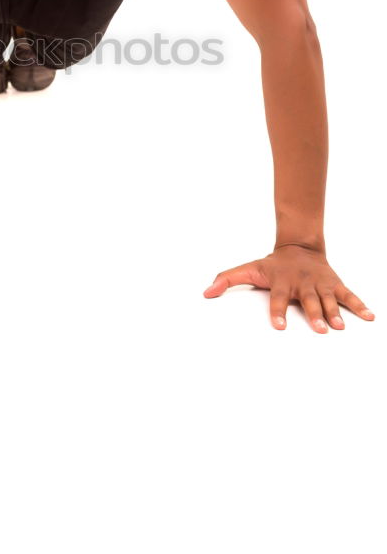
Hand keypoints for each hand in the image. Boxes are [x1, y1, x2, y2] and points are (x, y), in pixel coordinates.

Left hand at [202, 244, 375, 332]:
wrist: (299, 246)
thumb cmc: (272, 264)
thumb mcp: (249, 269)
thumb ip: (227, 280)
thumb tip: (206, 292)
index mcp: (281, 282)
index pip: (277, 299)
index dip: (277, 312)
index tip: (278, 326)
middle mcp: (301, 284)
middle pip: (307, 301)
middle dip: (313, 315)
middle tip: (321, 329)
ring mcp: (319, 284)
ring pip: (328, 299)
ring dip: (335, 312)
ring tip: (339, 326)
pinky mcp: (334, 284)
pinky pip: (348, 295)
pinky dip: (359, 305)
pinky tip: (370, 317)